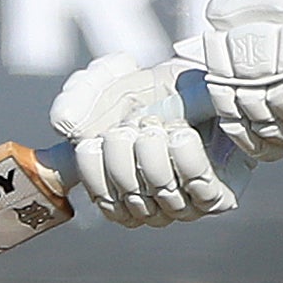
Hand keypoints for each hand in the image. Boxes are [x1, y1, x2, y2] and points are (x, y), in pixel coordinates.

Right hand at [48, 54, 238, 228]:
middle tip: (127, 129)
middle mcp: (153, 200)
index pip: (104, 201)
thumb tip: (64, 125)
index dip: (93, 176)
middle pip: (128, 202)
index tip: (91, 143)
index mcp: (122, 183)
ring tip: (157, 126)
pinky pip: (197, 189)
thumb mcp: (113, 84)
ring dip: (154, 158)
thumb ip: (80, 98)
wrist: (215, 80)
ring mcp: (185, 202)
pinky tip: (181, 135)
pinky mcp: (218, 195)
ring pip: (161, 196)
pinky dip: (186, 160)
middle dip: (123, 163)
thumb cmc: (160, 86)